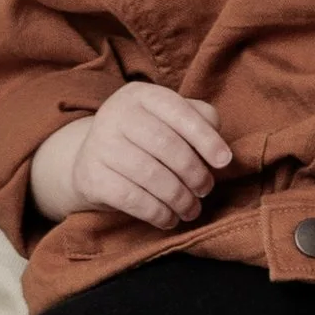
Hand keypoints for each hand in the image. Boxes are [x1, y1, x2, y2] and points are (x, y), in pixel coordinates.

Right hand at [30, 84, 234, 226]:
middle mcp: (116, 113)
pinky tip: (169, 219)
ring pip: (151, 175)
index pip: (179, 111)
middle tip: (206, 190)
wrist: (89, 160)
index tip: (224, 161)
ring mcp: (99, 144)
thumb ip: (199, 120)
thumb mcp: (167, 120)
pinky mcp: (90, 176)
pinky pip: (132, 199)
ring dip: (179, 198)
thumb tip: (219, 145)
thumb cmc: (143, 139)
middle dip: (194, 173)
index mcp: (140, 94)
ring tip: (192, 210)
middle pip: (166, 145)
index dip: (206, 137)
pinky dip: (157, 213)